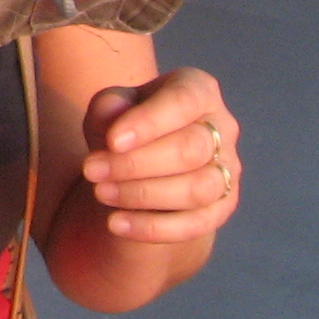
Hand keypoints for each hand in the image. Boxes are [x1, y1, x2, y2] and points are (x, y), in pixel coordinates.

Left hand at [77, 68, 239, 241]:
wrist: (139, 162)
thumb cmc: (125, 125)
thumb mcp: (109, 108)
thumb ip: (109, 106)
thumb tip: (113, 116)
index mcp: (198, 90)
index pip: (183, 101)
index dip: (149, 123)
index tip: (113, 142)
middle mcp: (222, 128)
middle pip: (191, 150)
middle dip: (136, 164)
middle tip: (90, 170)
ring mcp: (227, 170)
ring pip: (197, 189)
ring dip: (143, 195)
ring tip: (100, 193)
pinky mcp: (222, 207)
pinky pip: (196, 224)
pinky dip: (154, 227)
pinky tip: (116, 224)